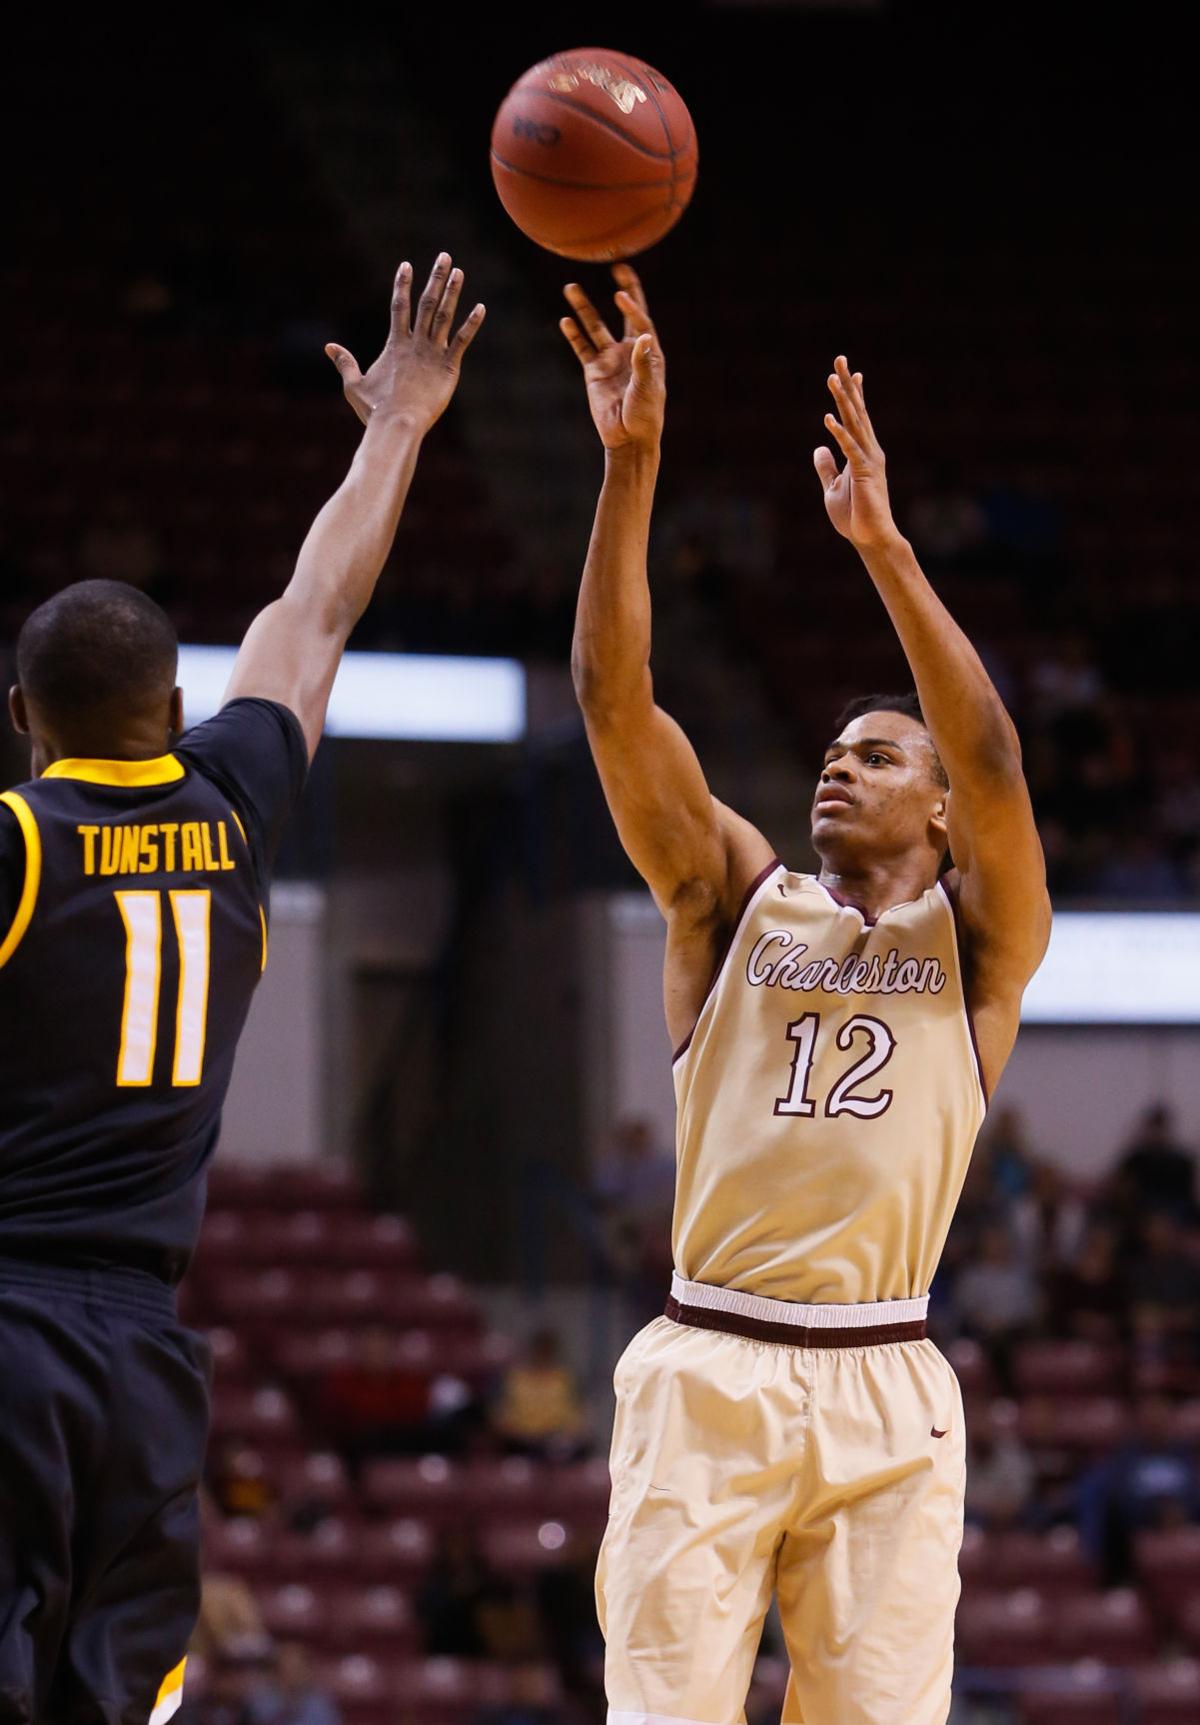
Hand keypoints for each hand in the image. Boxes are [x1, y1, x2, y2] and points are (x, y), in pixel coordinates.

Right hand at [325, 253, 485, 431]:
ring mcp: (433, 353)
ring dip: (452, 292)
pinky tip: (480, 308)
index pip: (398, 306)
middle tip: (444, 256)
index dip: (402, 284)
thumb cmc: (375, 410)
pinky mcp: (449, 367)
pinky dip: (471, 324)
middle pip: (426, 303)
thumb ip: (344, 363)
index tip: (406, 265)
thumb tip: (328, 347)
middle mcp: (415, 343)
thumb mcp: (354, 385)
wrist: (397, 424)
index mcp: (395, 344)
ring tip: (459, 272)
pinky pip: (462, 341)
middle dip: (435, 278)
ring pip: (445, 316)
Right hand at [559, 264, 664, 450]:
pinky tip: (564, 320)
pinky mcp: (593, 371)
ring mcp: (609, 359)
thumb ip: (644, 362)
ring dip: (584, 308)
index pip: (640, 321)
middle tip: (617, 268)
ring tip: (570, 287)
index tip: (620, 294)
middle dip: (623, 291)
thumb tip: (645, 335)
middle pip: (624, 313)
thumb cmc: (645, 415)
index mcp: (649, 352)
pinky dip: (573, 335)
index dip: (631, 306)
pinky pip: (581, 348)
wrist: (627, 439)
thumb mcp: (647, 388)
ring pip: (595, 327)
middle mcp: (629, 350)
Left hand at [813, 357, 899, 548]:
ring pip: (854, 423)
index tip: (851, 371)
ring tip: (832, 378)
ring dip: (842, 400)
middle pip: (856, 411)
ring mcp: (868, 460)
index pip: (857, 417)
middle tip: (840, 359)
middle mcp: (868, 450)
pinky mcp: (863, 473)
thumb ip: (826, 467)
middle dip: (847, 385)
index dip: (853, 394)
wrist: (871, 538)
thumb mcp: (832, 488)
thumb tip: (818, 448)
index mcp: (862, 452)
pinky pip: (848, 449)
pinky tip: (827, 419)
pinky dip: (838, 434)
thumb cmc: (855, 516)